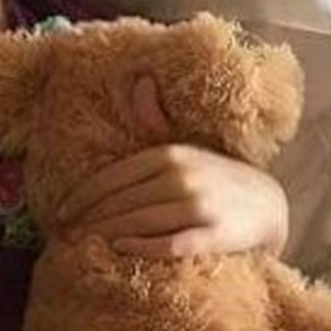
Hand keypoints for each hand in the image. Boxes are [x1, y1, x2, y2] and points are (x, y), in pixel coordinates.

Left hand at [55, 77, 288, 257]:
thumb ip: (156, 120)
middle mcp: (181, 176)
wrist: (268, 203)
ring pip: (141, 221)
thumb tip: (140, 81)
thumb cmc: (216, 176)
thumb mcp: (186, 143)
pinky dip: (143, 246)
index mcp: (169, 153)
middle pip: (123, 201)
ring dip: (108, 232)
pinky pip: (171, 242)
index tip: (62, 212)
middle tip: (65, 234)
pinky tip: (120, 249)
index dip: (84, 197)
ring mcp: (199, 206)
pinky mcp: (214, 235)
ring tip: (84, 243)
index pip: (114, 177)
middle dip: (90, 218)